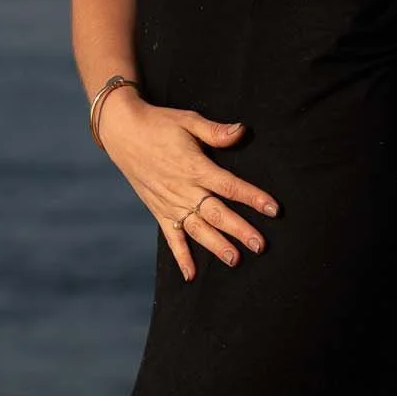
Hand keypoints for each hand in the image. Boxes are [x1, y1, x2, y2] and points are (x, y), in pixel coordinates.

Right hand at [97, 93, 279, 280]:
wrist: (123, 133)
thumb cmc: (160, 124)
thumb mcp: (189, 120)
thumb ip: (216, 131)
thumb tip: (242, 131)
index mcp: (195, 167)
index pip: (230, 186)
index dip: (253, 198)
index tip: (273, 209)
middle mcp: (184, 189)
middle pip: (217, 214)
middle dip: (240, 230)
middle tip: (260, 245)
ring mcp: (170, 203)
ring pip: (198, 229)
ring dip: (216, 245)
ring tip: (234, 260)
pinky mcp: (159, 211)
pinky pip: (172, 238)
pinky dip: (181, 257)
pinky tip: (191, 275)